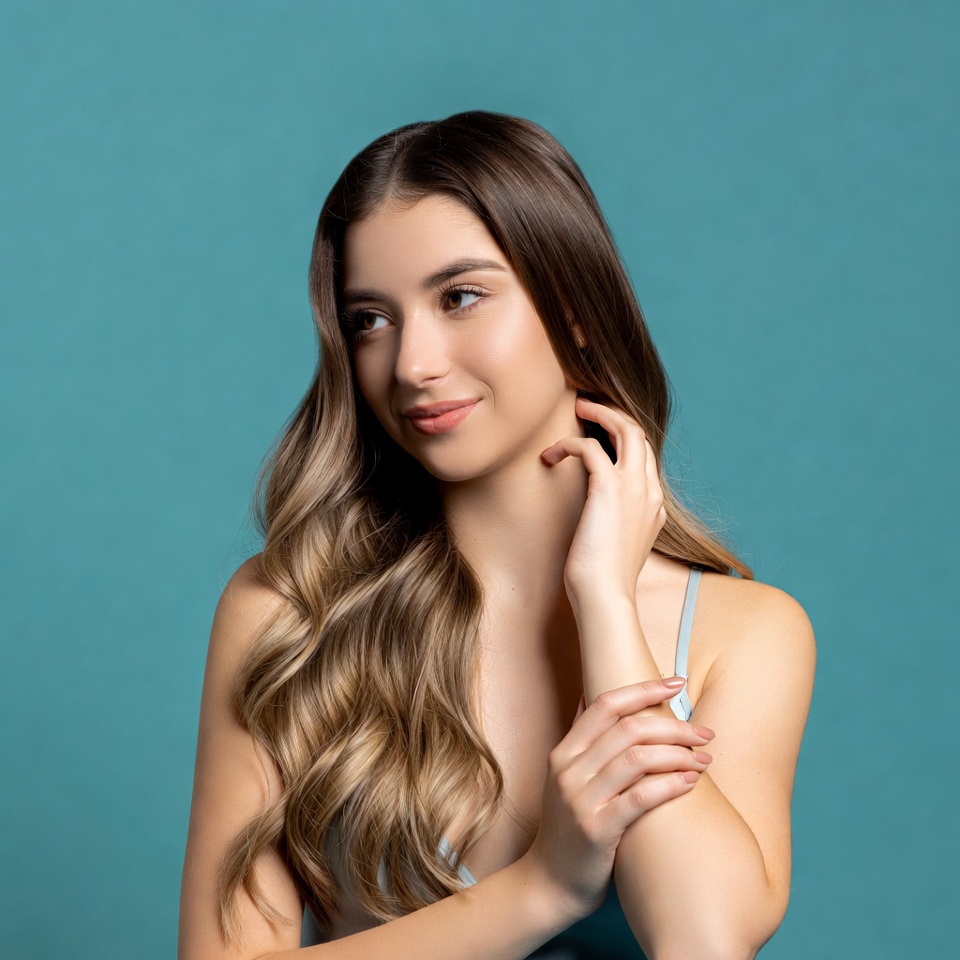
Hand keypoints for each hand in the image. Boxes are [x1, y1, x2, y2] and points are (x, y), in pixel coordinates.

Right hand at [522, 679, 713, 918]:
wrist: (549, 883)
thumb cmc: (568, 829)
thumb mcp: (565, 779)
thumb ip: (581, 741)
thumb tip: (590, 696)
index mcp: (563, 752)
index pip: (605, 704)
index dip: (643, 688)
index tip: (677, 682)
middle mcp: (568, 770)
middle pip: (628, 728)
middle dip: (673, 725)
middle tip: (704, 733)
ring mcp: (580, 800)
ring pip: (637, 758)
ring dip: (678, 753)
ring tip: (705, 759)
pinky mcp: (596, 830)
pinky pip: (640, 797)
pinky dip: (671, 784)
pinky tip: (692, 782)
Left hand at [541, 397, 665, 606]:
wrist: (605, 596)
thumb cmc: (603, 579)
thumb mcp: (615, 543)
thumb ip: (615, 520)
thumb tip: (596, 512)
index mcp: (654, 503)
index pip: (645, 455)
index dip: (622, 435)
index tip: (599, 429)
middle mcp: (649, 490)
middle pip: (640, 433)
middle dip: (614, 414)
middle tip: (587, 406)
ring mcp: (634, 488)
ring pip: (626, 429)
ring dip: (600, 413)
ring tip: (576, 408)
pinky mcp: (609, 488)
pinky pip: (590, 447)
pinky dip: (569, 444)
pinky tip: (551, 455)